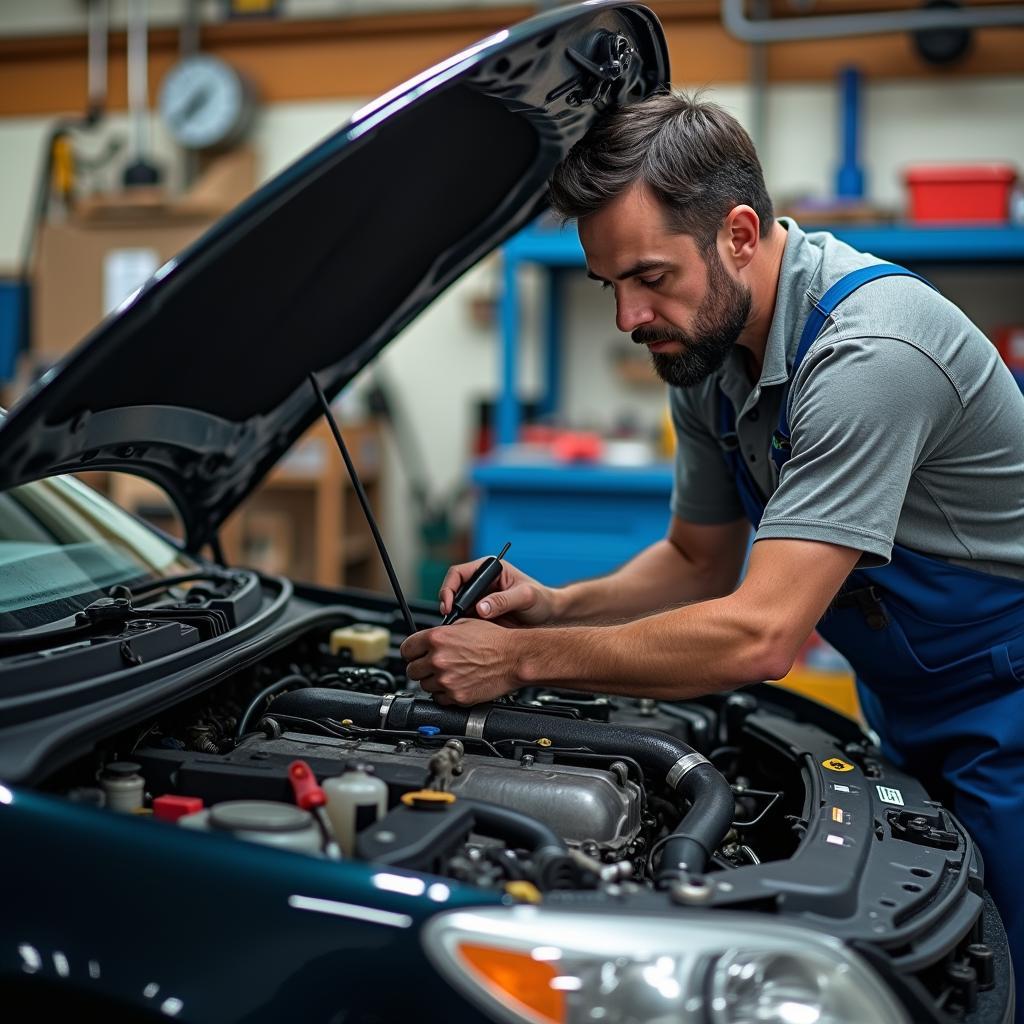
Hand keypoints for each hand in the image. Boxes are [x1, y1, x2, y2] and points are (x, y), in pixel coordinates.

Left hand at [401, 619, 522, 705]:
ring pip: (424, 686)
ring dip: (433, 681)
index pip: (406, 649)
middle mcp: (438, 659)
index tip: (416, 654)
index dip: (412, 652)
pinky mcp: (456, 696)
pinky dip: (445, 693)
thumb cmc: (495, 640)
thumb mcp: (464, 624)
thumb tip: (428, 640)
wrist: (514, 657)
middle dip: (421, 667)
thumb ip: (441, 633)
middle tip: (434, 665)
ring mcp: (446, 680)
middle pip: (411, 670)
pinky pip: (439, 699)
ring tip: (450, 673)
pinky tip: (457, 683)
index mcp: (437, 638)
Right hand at [439, 558, 557, 626]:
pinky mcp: (480, 614)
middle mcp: (481, 582)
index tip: (449, 605)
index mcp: (489, 569)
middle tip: (451, 621)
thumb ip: (504, 601)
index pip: (458, 573)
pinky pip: (464, 619)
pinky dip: (461, 627)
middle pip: (453, 590)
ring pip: (456, 606)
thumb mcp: (526, 597)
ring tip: (457, 631)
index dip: (449, 588)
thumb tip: (480, 608)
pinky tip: (465, 636)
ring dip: (454, 617)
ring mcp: (479, 598)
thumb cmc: (541, 600)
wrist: (549, 615)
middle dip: (448, 604)